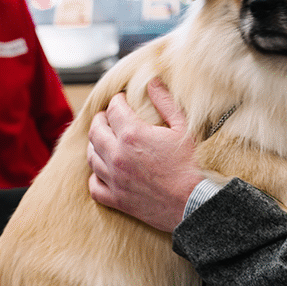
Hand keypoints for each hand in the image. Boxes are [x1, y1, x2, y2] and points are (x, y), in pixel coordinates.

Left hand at [86, 78, 204, 231]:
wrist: (194, 203)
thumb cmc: (191, 165)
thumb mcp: (183, 128)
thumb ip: (165, 103)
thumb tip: (152, 82)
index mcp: (132, 134)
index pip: (114, 109)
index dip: (117, 101)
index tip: (122, 100)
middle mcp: (117, 155)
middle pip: (96, 130)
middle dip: (101, 119)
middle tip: (108, 117)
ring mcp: (114, 178)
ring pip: (91, 156)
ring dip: (96, 144)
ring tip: (104, 139)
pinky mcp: (116, 199)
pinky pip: (94, 185)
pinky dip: (95, 176)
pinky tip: (103, 170)